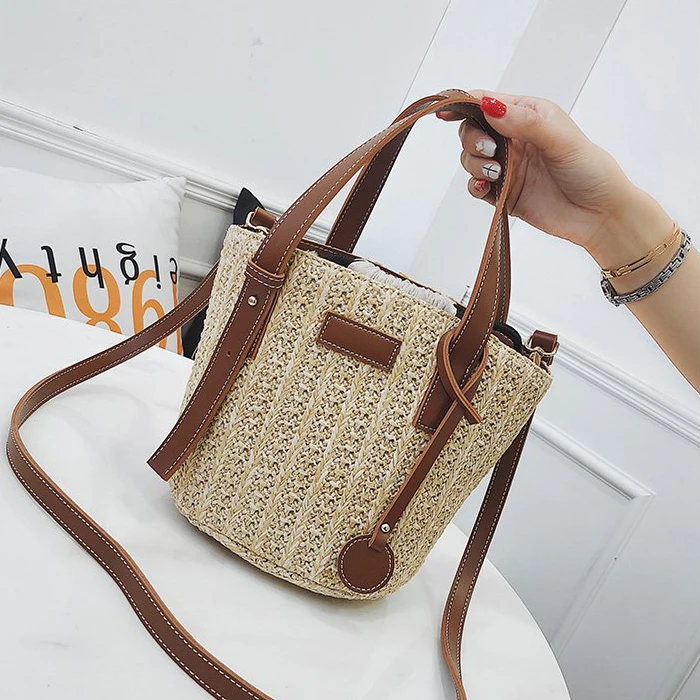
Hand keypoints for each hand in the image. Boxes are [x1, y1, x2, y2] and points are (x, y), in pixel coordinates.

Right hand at [437, 91, 674, 268]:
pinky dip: (474, 185)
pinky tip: (484, 186)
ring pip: (471, 159)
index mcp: (528, 115)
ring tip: (495, 172)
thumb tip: (489, 106)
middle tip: (489, 151)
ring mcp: (507, 167)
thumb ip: (525, 122)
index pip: (487, 102)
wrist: (600, 216)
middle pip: (472, 131)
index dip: (463, 104)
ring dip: (474, 164)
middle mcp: (514, 139)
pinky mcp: (503, 194)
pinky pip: (477, 186)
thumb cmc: (591, 171)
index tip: (445, 112)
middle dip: (472, 139)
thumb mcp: (561, 138)